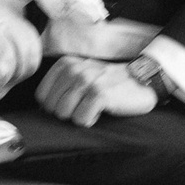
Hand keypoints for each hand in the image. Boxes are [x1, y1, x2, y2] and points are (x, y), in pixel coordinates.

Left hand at [36, 56, 159, 127]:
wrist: (142, 79)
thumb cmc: (109, 83)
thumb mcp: (81, 74)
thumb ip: (61, 85)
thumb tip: (42, 108)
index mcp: (65, 64)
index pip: (41, 96)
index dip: (56, 106)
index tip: (74, 101)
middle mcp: (73, 70)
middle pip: (52, 108)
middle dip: (68, 112)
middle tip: (87, 104)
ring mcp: (86, 81)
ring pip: (65, 115)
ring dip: (81, 116)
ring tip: (95, 106)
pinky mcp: (99, 94)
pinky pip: (81, 120)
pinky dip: (92, 120)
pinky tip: (103, 110)